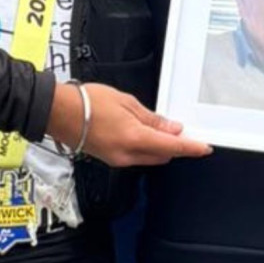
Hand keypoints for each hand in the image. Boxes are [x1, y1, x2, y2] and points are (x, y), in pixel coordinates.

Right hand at [46, 81, 211, 166]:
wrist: (58, 112)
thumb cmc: (87, 102)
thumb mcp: (126, 102)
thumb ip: (151, 118)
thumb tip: (171, 128)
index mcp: (135, 138)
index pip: (172, 146)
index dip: (191, 148)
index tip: (204, 147)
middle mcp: (127, 155)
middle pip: (162, 156)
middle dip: (176, 147)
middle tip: (185, 133)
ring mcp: (117, 160)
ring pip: (150, 158)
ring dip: (160, 148)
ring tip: (164, 131)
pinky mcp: (109, 159)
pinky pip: (136, 157)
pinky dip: (146, 148)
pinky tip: (145, 135)